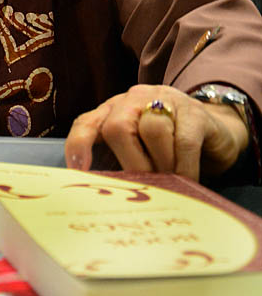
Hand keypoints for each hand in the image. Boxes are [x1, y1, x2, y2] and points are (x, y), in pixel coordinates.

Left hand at [64, 84, 249, 181]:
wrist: (217, 133)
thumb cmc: (169, 148)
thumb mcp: (140, 152)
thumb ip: (121, 163)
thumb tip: (108, 195)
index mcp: (113, 111)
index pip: (86, 123)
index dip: (78, 145)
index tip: (79, 171)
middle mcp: (134, 100)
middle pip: (117, 127)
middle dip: (130, 164)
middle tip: (146, 188)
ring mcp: (164, 100)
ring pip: (152, 130)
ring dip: (161, 165)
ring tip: (170, 184)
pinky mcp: (194, 112)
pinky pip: (183, 141)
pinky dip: (184, 167)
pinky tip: (188, 180)